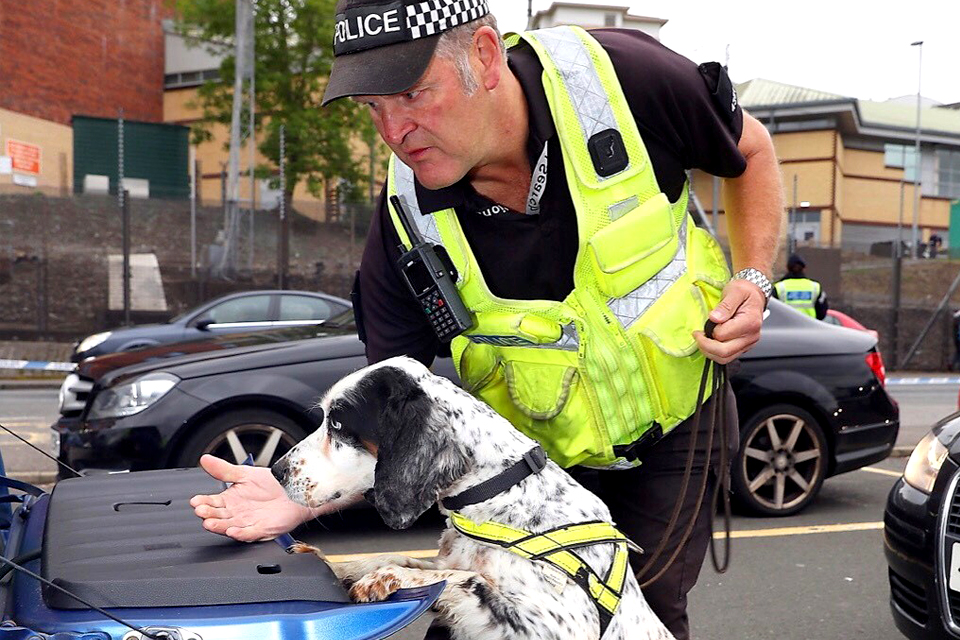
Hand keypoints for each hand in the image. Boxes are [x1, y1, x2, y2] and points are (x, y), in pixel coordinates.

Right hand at [189, 454, 319, 541]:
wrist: (294, 489)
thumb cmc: (271, 483)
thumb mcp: (245, 473)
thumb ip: (224, 469)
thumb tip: (205, 459)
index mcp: (230, 500)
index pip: (212, 503)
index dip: (203, 502)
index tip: (195, 501)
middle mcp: (237, 513)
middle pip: (218, 516)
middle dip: (208, 515)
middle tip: (201, 511)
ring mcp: (248, 522)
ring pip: (230, 526)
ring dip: (219, 526)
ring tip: (210, 523)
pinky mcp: (262, 529)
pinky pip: (249, 533)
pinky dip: (241, 533)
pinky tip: (233, 530)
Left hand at [693, 279, 764, 364]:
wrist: (755, 295)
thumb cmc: (745, 292)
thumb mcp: (735, 291)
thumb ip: (725, 305)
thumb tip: (714, 318)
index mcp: (750, 322)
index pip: (723, 335)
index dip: (710, 330)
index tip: (705, 323)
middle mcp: (751, 336)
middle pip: (724, 352)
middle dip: (705, 345)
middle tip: (697, 335)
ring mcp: (748, 344)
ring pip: (725, 358)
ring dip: (709, 352)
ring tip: (702, 339)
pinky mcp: (743, 347)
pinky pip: (727, 357)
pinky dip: (715, 353)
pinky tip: (710, 342)